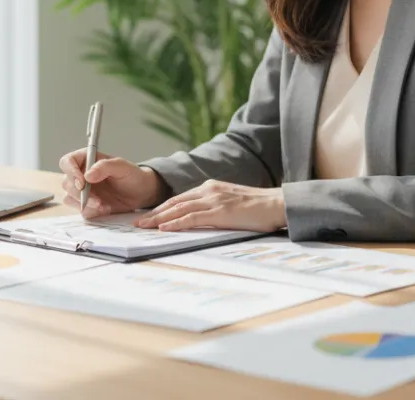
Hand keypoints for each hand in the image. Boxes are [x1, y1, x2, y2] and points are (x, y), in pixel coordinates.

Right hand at [58, 149, 163, 218]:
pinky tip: (106, 208)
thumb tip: (87, 175)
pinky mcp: (87, 205)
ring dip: (85, 204)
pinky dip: (92, 211)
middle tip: (97, 199)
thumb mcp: (122, 167)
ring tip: (103, 205)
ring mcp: (83, 191)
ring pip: (70, 198)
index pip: (67, 162)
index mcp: (87, 159)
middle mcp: (81, 174)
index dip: (70, 172)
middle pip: (67, 183)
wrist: (141, 193)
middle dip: (80, 193)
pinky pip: (81, 210)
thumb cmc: (132, 175)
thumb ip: (105, 167)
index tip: (82, 183)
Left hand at [134, 179, 285, 231]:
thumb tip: (201, 220)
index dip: (162, 208)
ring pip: (178, 209)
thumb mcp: (231, 203)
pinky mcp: (219, 211)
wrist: (277, 204)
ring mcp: (213, 199)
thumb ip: (214, 208)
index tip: (149, 216)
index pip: (180, 198)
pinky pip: (192, 217)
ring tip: (143, 227)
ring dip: (158, 219)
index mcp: (211, 187)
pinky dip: (175, 223)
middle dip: (154, 213)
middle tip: (137, 223)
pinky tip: (164, 228)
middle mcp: (209, 190)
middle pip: (174, 202)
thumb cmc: (258, 208)